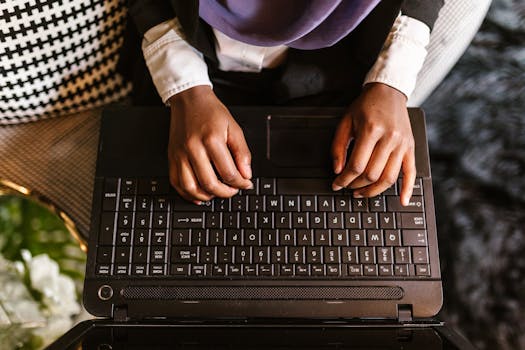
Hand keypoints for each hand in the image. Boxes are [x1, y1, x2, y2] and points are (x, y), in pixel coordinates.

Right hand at [167, 86, 252, 202]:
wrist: (189, 100)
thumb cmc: (211, 112)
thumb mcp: (233, 128)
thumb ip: (242, 153)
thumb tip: (246, 174)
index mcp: (211, 140)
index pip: (228, 172)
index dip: (241, 183)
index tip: (246, 184)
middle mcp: (193, 149)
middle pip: (210, 184)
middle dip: (226, 193)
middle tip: (233, 190)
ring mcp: (180, 155)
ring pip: (191, 188)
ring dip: (207, 196)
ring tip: (217, 193)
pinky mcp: (172, 158)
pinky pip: (176, 183)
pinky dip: (188, 194)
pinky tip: (199, 195)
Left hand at [331, 83, 415, 205]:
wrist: (388, 92)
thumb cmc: (365, 106)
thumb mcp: (345, 122)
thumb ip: (338, 147)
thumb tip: (338, 170)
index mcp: (371, 129)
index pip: (357, 165)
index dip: (344, 179)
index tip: (337, 184)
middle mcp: (390, 138)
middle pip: (372, 174)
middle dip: (356, 185)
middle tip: (347, 188)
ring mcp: (402, 144)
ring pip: (389, 178)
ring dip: (373, 191)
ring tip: (361, 193)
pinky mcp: (411, 147)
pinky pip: (411, 173)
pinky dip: (407, 189)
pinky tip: (402, 201)